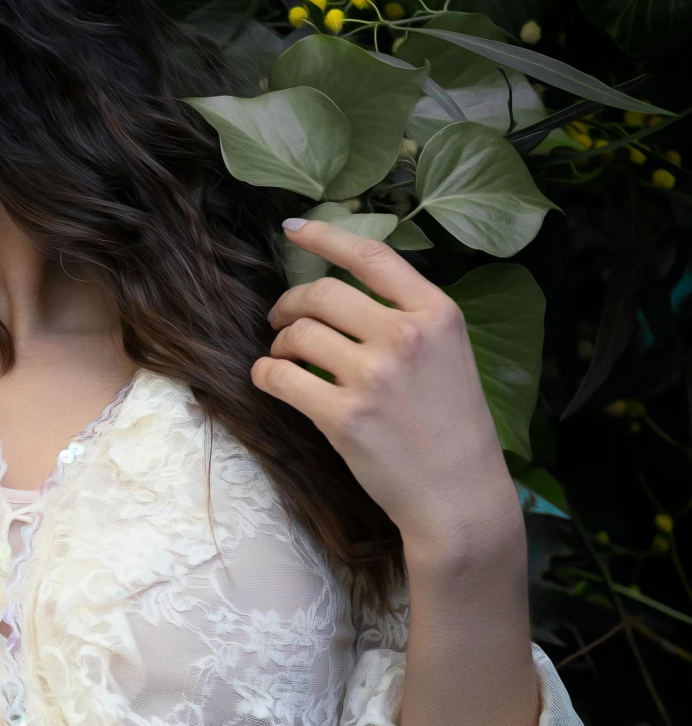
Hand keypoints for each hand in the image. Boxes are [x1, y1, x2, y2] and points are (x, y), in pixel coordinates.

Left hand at [252, 220, 521, 572]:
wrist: (459, 495)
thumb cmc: (453, 427)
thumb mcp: (451, 354)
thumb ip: (408, 318)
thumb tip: (345, 294)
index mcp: (437, 313)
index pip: (371, 255)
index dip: (325, 235)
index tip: (293, 230)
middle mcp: (406, 336)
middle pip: (322, 292)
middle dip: (291, 303)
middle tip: (282, 320)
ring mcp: (373, 376)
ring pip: (297, 334)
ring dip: (279, 344)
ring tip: (285, 358)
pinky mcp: (343, 415)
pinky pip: (279, 377)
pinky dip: (265, 375)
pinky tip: (271, 380)